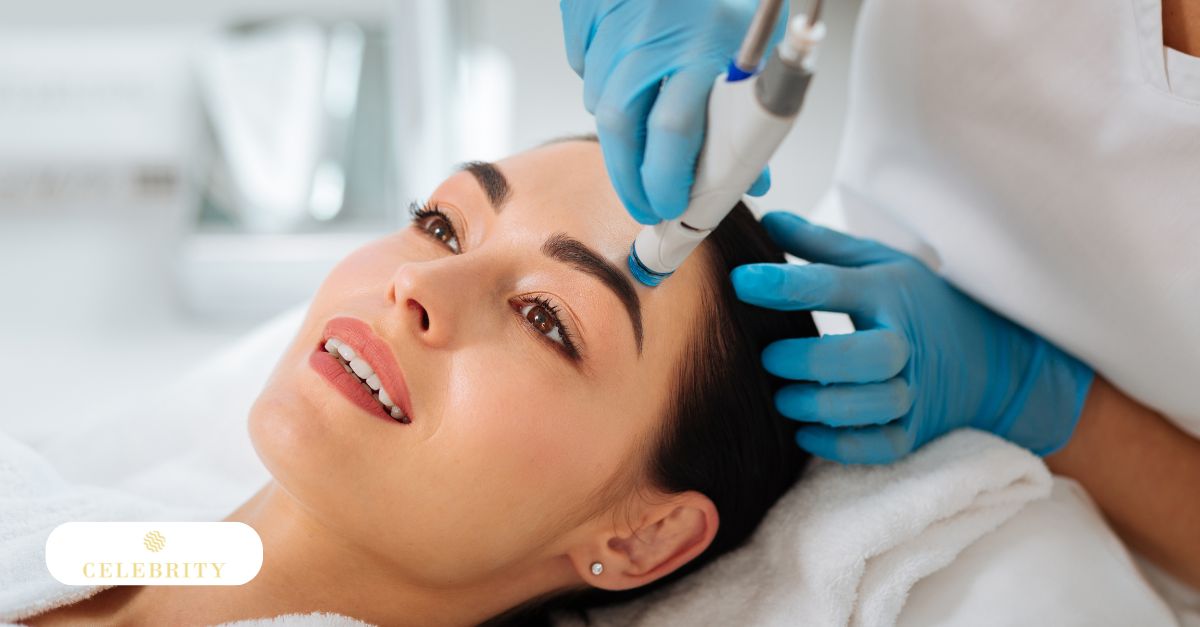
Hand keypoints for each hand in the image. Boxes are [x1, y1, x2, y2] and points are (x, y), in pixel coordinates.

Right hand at [560, 0, 778, 222]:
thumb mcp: (755, 42)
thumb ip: (750, 109)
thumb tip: (752, 176)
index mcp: (702, 48)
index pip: (674, 135)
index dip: (667, 182)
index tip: (672, 208)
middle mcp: (650, 41)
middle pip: (621, 131)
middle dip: (631, 179)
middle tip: (646, 205)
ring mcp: (612, 29)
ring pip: (600, 103)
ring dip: (621, 134)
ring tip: (642, 148)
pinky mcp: (584, 16)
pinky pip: (586, 67)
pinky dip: (604, 83)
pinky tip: (627, 77)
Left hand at [730, 211, 1094, 463]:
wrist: (985, 358)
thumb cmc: (914, 302)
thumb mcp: (875, 262)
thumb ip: (818, 245)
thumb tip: (766, 216)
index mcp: (888, 293)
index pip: (835, 285)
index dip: (785, 284)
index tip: (741, 280)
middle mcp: (905, 343)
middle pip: (870, 356)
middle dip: (814, 359)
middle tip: (769, 356)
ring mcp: (914, 391)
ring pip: (876, 405)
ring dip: (823, 405)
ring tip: (783, 397)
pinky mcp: (913, 432)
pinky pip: (881, 446)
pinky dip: (841, 445)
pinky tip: (806, 432)